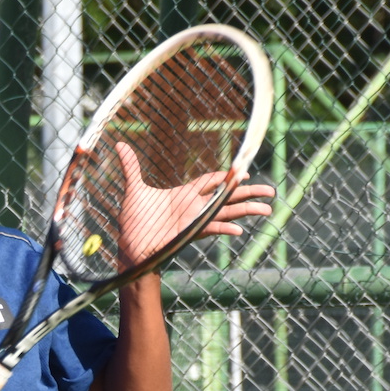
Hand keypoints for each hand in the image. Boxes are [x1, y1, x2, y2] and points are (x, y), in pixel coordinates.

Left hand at [113, 144, 274, 262]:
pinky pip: (211, 229)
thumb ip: (131, 167)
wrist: (130, 245)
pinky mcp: (190, 233)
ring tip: (267, 209)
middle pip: (227, 196)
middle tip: (270, 191)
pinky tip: (239, 230)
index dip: (227, 176)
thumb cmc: (133, 221)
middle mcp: (193, 207)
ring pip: (226, 213)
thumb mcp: (133, 190)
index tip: (244, 171)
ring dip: (247, 210)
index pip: (212, 181)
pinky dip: (224, 229)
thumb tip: (118, 145)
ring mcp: (194, 221)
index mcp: (184, 195)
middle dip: (248, 192)